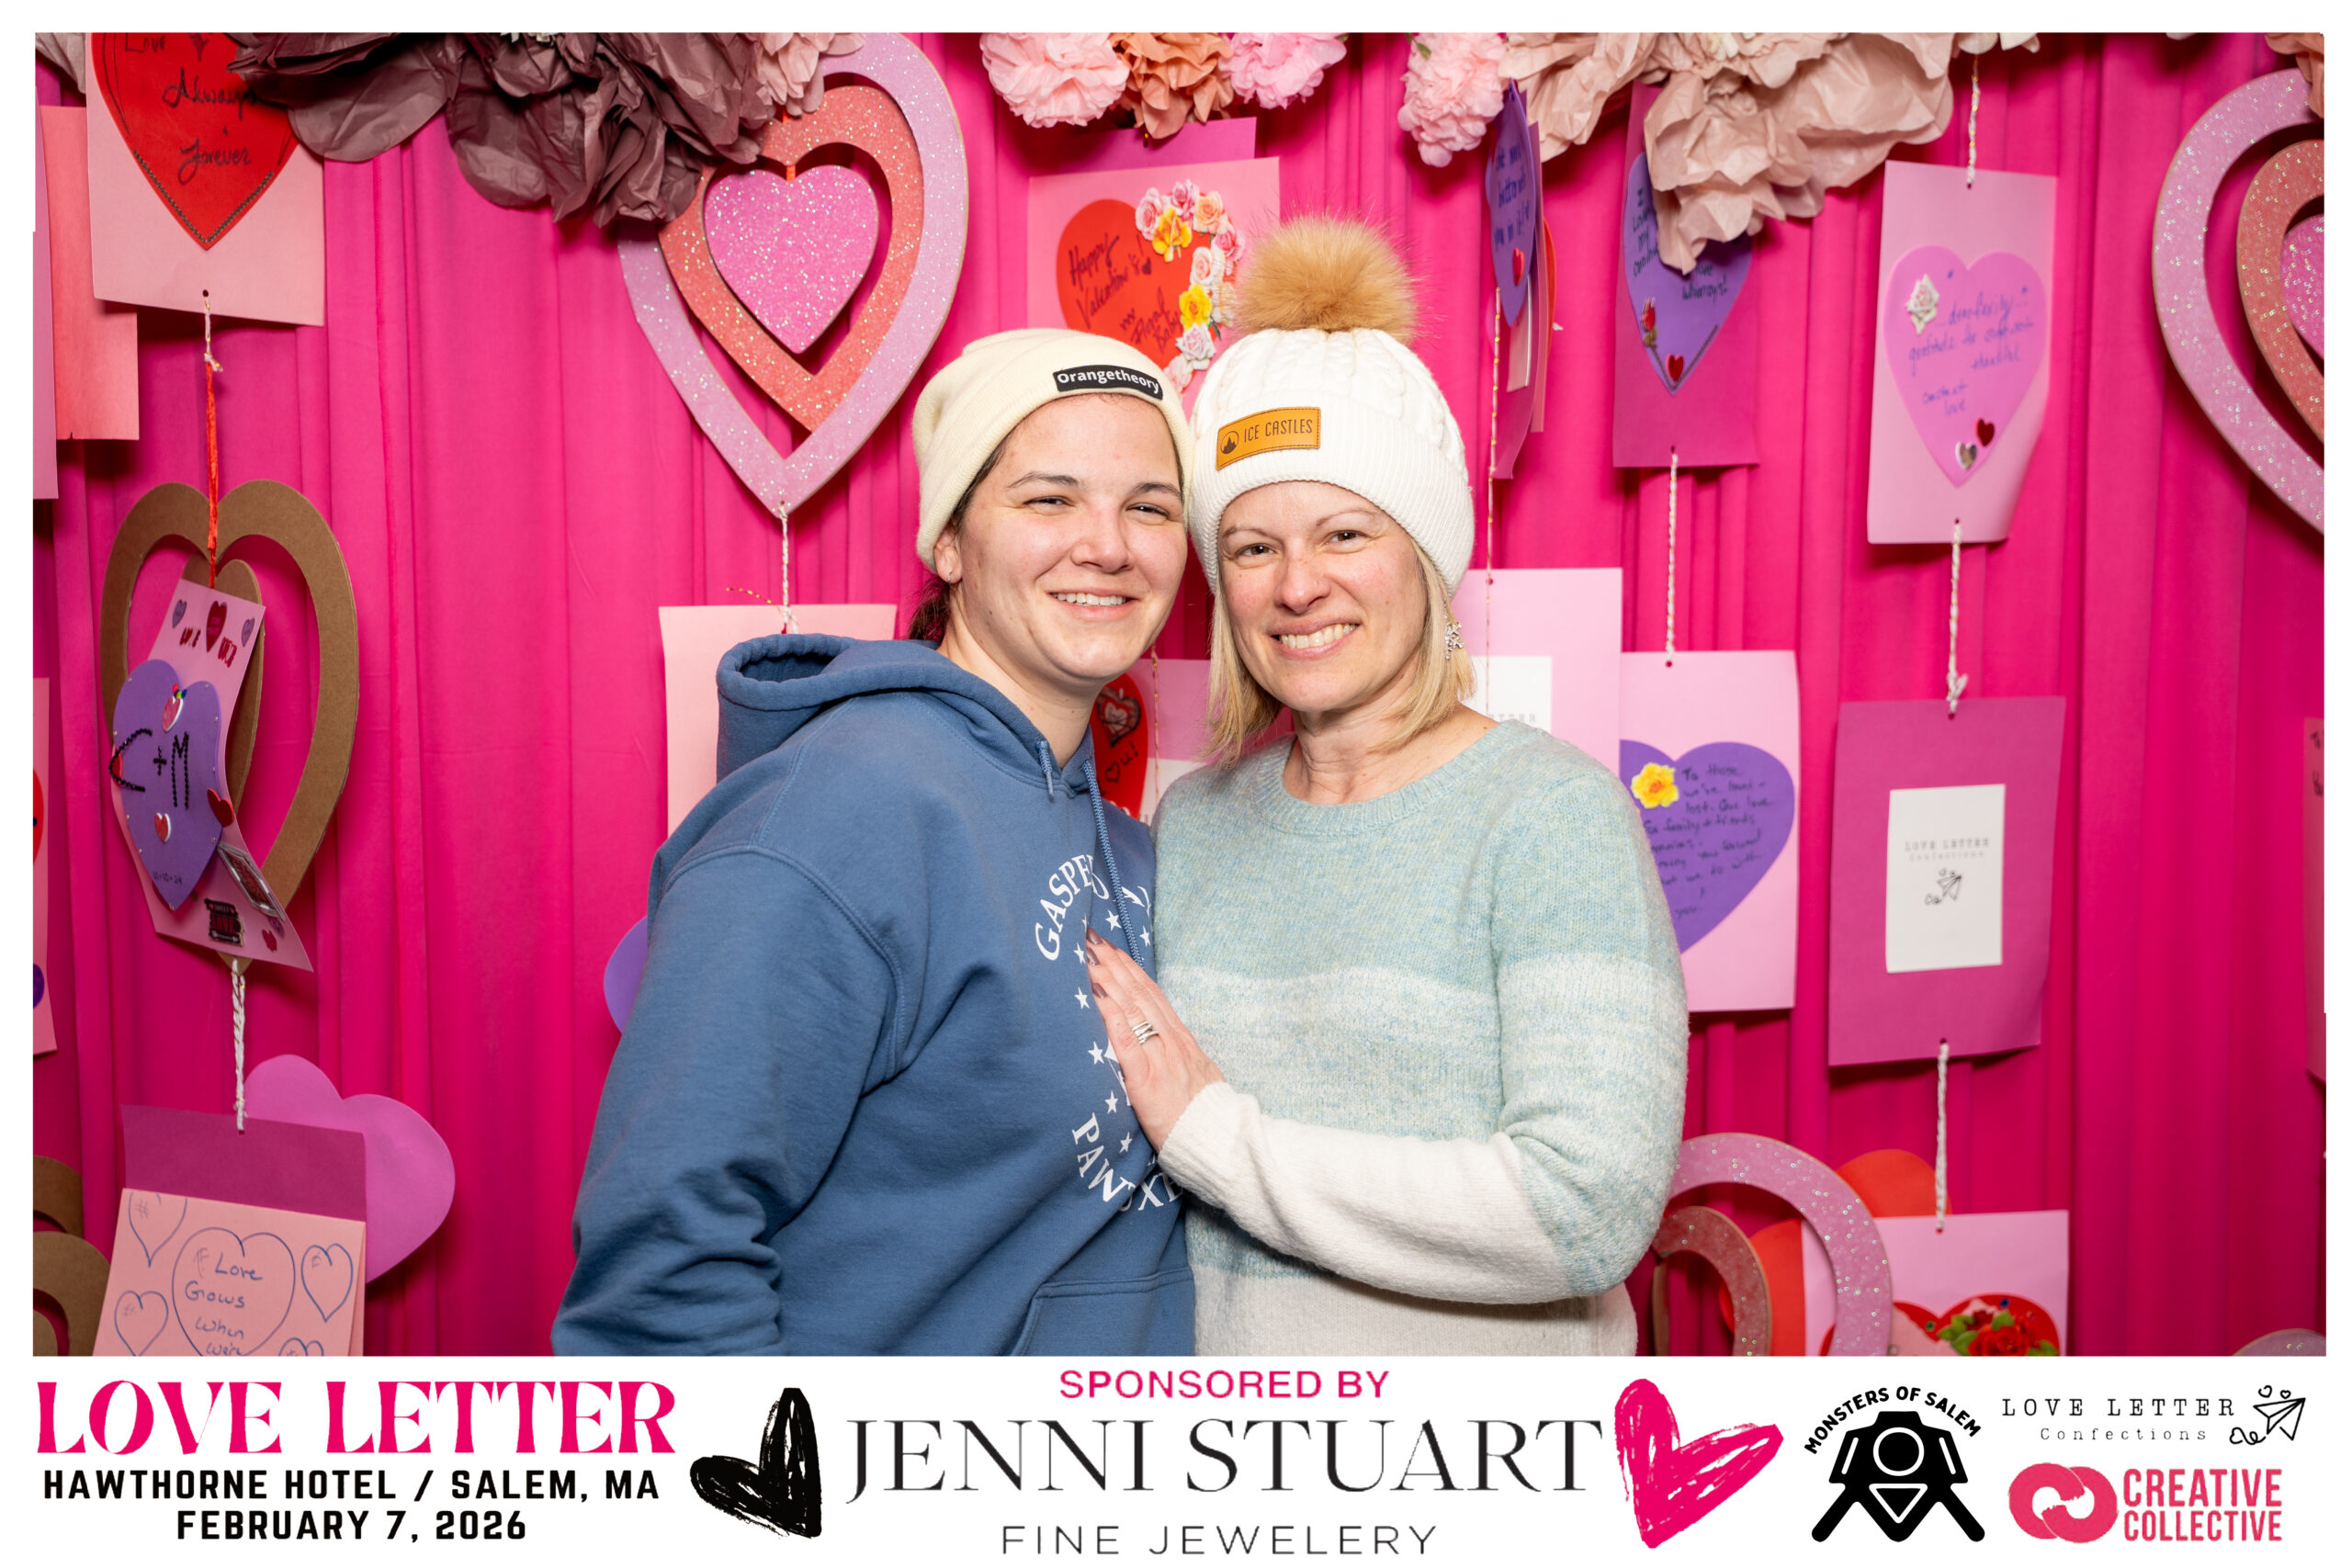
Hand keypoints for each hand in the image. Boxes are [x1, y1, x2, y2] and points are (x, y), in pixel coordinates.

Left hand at [1085, 926, 1224, 1149]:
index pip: (1151, 994)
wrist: (1220, 1140)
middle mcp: (1171, 1040)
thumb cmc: (1203, 1116)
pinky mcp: (1146, 1079)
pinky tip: (1096, 994)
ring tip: (1086, 954)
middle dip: (1113, 962)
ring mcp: (1160, 1056)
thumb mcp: (1195, 1075)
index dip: (1130, 969)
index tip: (1111, 948)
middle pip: (1138, 992)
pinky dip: (1110, 1013)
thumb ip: (1175, 1057)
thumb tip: (1158, 1046)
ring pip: (1131, 1007)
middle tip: (1089, 937)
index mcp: (1180, 1039)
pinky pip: (1126, 1040)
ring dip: (1107, 977)